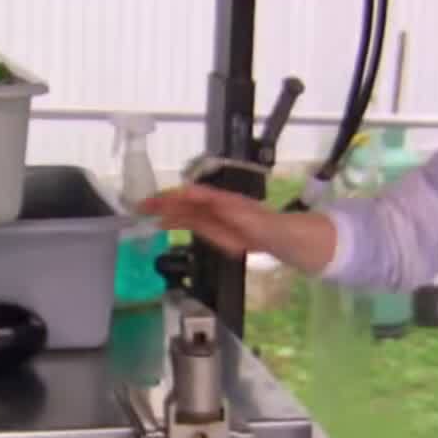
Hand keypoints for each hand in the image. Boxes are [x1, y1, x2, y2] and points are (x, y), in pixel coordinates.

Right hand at [140, 185, 341, 275]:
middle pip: (189, 202)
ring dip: (166, 210)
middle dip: (166, 201)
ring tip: (143, 211)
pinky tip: (162, 222)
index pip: (201, 196)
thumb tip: (227, 208)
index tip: (161, 198)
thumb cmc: (284, 234)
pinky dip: (176, 221)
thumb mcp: (270, 229)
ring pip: (188, 211)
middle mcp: (222, 207)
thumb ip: (250, 221)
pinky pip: (193, 223)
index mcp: (232, 204)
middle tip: (141, 204)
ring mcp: (219, 218)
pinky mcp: (219, 229)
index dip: (181, 196)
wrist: (296, 242)